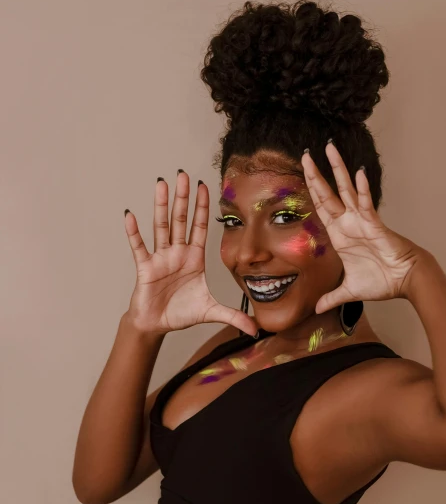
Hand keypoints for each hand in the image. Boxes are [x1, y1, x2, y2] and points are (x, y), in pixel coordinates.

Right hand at [123, 173, 257, 335]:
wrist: (157, 325)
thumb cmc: (181, 313)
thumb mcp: (211, 312)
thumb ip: (234, 316)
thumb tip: (257, 329)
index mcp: (194, 258)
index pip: (200, 227)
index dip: (203, 207)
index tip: (204, 186)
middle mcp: (178, 253)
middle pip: (181, 220)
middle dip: (183, 197)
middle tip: (183, 174)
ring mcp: (161, 258)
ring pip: (161, 226)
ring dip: (160, 205)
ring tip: (160, 183)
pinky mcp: (145, 268)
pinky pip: (139, 247)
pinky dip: (134, 232)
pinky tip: (130, 216)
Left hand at [301, 143, 426, 313]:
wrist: (405, 281)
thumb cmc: (382, 281)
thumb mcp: (350, 290)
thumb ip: (332, 297)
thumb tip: (318, 309)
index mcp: (340, 235)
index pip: (321, 208)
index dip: (310, 192)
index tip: (301, 175)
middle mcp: (348, 223)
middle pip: (328, 193)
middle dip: (316, 174)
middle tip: (305, 153)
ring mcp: (361, 221)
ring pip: (346, 190)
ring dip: (337, 169)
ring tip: (329, 148)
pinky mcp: (375, 224)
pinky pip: (366, 205)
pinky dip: (362, 189)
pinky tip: (358, 173)